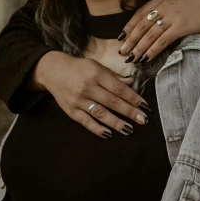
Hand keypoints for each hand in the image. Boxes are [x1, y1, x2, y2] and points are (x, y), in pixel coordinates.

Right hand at [32, 51, 150, 137]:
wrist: (54, 70)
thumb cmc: (80, 68)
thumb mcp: (97, 66)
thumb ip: (114, 76)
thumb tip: (132, 81)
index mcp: (97, 74)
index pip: (119, 88)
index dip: (133, 98)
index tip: (145, 106)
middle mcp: (88, 87)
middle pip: (112, 102)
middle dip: (129, 112)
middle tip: (143, 120)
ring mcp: (79, 100)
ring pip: (100, 113)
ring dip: (116, 123)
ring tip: (129, 129)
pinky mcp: (71, 110)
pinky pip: (86, 122)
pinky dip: (97, 129)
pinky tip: (109, 134)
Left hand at [118, 0, 199, 62]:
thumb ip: (169, 4)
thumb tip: (158, 15)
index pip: (141, 12)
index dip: (130, 25)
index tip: (122, 36)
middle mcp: (165, 5)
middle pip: (142, 24)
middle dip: (130, 39)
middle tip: (122, 51)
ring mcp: (172, 15)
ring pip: (149, 34)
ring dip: (138, 48)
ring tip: (131, 58)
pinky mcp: (181, 26)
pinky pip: (162, 41)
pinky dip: (152, 50)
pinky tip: (146, 58)